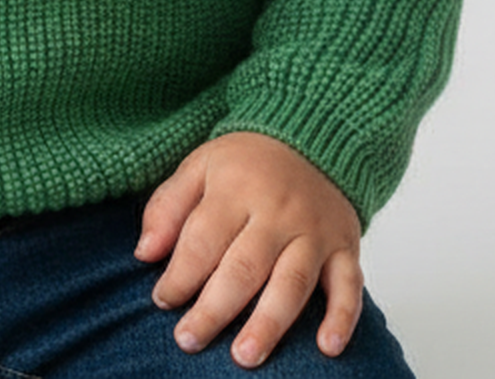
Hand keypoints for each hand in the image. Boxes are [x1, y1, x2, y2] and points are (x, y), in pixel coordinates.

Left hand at [134, 132, 361, 366]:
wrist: (312, 136)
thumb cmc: (247, 162)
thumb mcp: (200, 166)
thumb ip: (168, 206)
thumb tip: (145, 253)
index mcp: (236, 188)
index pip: (202, 239)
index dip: (180, 274)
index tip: (162, 301)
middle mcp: (277, 211)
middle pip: (244, 267)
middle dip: (215, 308)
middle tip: (189, 340)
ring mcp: (314, 231)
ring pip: (292, 283)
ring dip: (268, 323)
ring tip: (244, 356)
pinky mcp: (345, 246)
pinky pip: (349, 284)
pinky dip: (342, 317)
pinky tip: (326, 348)